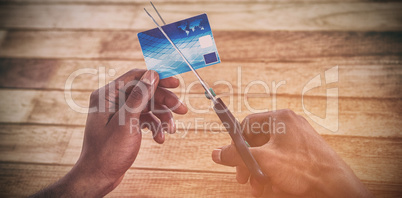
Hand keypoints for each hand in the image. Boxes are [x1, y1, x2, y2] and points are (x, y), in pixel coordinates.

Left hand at [31, 69, 186, 196]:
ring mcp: (119, 113)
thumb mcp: (126, 123)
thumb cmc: (107, 152)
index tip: (175, 83)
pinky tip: (160, 138)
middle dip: (164, 102)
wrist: (99, 177)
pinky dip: (154, 127)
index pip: (135, 77)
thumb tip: (152, 75)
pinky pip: (144, 119)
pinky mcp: (125, 124)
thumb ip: (139, 97)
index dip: (156, 78)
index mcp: (106, 96)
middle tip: (182, 109)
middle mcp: (112, 101)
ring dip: (161, 117)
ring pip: (147, 107)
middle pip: (144, 93)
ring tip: (171, 130)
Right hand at [212, 109, 371, 197]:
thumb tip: (216, 153)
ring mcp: (298, 138)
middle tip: (243, 178)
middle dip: (248, 162)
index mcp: (280, 119)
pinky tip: (273, 185)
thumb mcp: (262, 161)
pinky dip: (273, 172)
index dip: (237, 142)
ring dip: (259, 170)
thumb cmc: (303, 169)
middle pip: (258, 140)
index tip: (233, 158)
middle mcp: (290, 125)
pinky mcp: (304, 152)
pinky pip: (281, 159)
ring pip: (269, 152)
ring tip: (259, 187)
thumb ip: (236, 156)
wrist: (335, 186)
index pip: (248, 123)